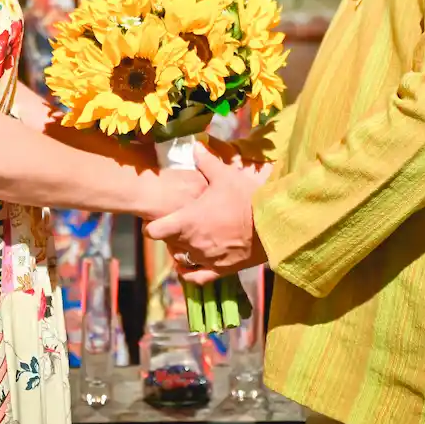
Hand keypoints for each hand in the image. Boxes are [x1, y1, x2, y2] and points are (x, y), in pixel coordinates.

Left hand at [146, 145, 266, 283]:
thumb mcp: (225, 176)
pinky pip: (197, 278)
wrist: (272, 222)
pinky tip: (187, 266)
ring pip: (182, 260)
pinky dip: (189, 273)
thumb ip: (206, 162)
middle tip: (176, 224)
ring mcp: (206, 259)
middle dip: (169, 235)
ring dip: (181, 251)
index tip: (156, 219)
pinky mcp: (221, 270)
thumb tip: (195, 145)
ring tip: (186, 240)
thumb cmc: (246, 197)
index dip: (152, 225)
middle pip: (168, 245)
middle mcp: (193, 243)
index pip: (155, 231)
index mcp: (188, 221)